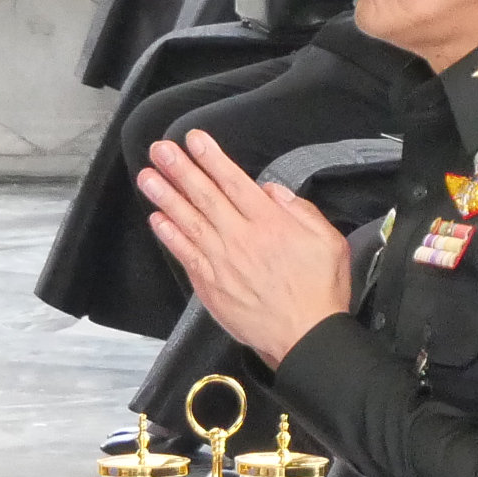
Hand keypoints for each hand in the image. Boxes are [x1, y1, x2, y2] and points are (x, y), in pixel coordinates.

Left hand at [140, 129, 353, 364]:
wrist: (305, 337)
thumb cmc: (320, 291)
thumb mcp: (329, 242)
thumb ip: (301, 211)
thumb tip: (271, 191)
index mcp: (270, 223)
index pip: (234, 182)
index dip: (212, 158)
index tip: (194, 139)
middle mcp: (240, 237)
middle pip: (205, 196)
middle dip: (181, 169)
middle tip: (160, 149)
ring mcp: (221, 261)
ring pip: (188, 221)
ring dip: (166, 197)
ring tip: (148, 176)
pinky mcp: (210, 284)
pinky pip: (185, 253)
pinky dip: (169, 235)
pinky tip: (157, 218)